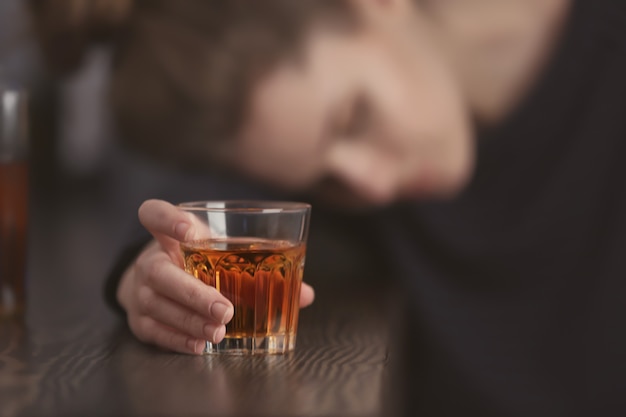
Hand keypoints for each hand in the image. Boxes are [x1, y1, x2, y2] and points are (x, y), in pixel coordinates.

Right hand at [117, 199, 314, 353]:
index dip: (167, 219)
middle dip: (193, 293)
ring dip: (190, 321)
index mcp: (168, 235)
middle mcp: (150, 260)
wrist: (153, 285)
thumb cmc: (196, 264)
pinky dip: (177, 339)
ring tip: (218, 331)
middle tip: (225, 309)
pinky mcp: (138, 320)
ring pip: (158, 305)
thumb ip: (259, 265)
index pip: (154, 214)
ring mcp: (139, 291)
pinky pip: (154, 330)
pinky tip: (200, 345)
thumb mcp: (217, 252)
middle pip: (159, 272)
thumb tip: (306, 294)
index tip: (189, 231)